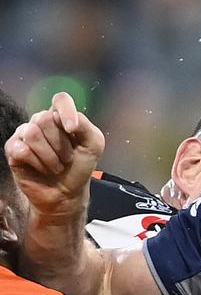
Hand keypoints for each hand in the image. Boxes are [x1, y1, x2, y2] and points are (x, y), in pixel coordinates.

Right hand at [5, 91, 104, 213]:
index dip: (66, 111)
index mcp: (60, 117)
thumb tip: (67, 119)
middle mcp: (40, 121)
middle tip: (66, 159)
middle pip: (46, 118)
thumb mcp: (93, 147)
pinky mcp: (13, 148)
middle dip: (61, 145)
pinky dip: (37, 163)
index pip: (60, 99)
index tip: (73, 130)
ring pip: (32, 133)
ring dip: (50, 157)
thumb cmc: (78, 169)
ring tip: (55, 166)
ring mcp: (25, 133)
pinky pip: (22, 149)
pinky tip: (41, 169)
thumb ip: (86, 127)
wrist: (66, 195)